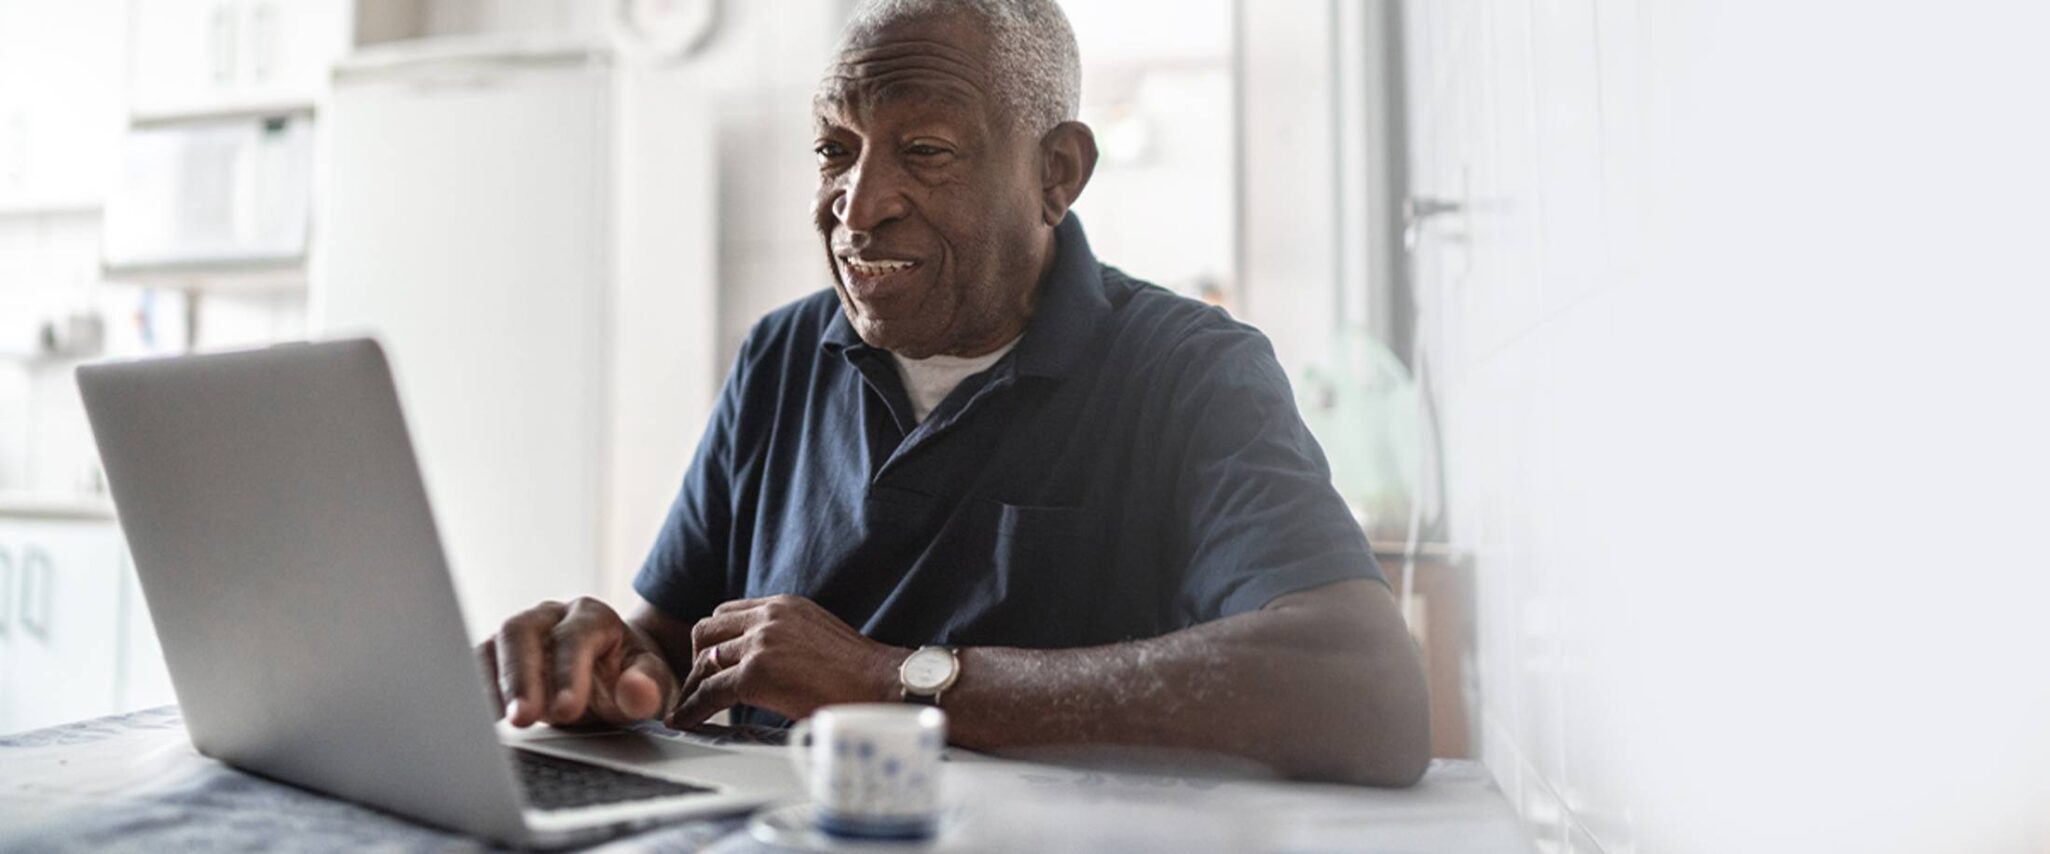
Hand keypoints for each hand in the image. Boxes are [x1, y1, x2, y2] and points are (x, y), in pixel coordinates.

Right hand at [476, 597, 680, 727]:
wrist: (617, 675)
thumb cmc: (633, 678)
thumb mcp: (654, 684)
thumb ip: (648, 688)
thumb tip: (636, 692)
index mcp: (592, 617)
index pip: (574, 637)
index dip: (567, 673)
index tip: (565, 711)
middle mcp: (551, 617)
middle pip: (522, 632)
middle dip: (520, 677)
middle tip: (523, 719)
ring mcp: (522, 634)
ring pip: (494, 645)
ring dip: (492, 685)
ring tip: (496, 723)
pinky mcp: (500, 656)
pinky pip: (478, 666)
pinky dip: (476, 691)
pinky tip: (476, 721)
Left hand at [670, 595, 906, 726]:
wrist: (882, 683)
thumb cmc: (860, 671)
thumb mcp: (818, 634)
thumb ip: (789, 637)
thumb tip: (774, 660)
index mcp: (784, 605)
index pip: (729, 613)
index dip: (716, 640)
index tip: (712, 661)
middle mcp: (768, 617)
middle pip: (707, 630)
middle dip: (698, 658)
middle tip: (700, 683)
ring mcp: (760, 643)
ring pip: (704, 661)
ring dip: (694, 685)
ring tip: (690, 706)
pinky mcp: (756, 674)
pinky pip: (709, 692)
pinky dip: (693, 708)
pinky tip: (686, 720)